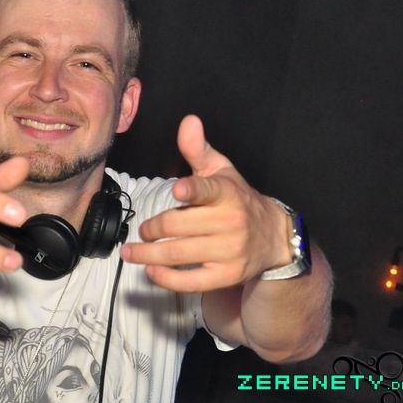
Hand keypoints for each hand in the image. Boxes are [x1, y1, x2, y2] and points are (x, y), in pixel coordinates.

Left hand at [121, 114, 290, 291]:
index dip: (193, 190)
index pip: (209, 190)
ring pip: (179, 253)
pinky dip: (167, 278)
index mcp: (227, 193)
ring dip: (148, 254)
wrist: (273, 237)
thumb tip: (188, 121)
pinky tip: (150, 271)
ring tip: (129, 252)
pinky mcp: (226, 275)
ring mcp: (229, 251)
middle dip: (152, 228)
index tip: (178, 191)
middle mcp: (230, 222)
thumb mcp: (221, 170)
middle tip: (141, 230)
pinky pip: (191, 281)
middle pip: (180, 225)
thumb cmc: (237, 199)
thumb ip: (198, 149)